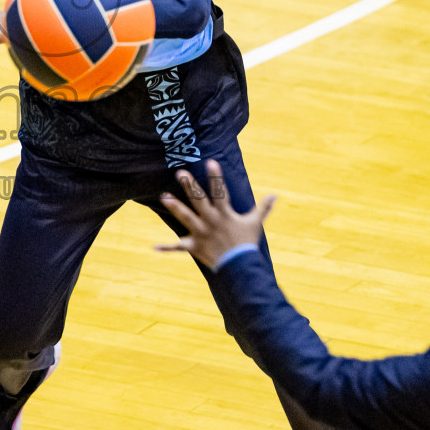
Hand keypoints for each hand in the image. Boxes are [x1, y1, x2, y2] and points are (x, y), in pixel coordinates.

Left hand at [156, 159, 276, 268]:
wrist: (240, 267)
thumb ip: (263, 208)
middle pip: (198, 201)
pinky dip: (167, 247)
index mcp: (224, 214)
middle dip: (190, 186)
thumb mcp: (255, 224)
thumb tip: (275, 195)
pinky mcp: (194, 247)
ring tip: (164, 197)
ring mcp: (200, 233)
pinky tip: (154, 247)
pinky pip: (178, 247)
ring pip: (185, 218)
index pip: (220, 191)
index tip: (210, 161)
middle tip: (180, 173)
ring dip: (174, 207)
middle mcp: (210, 221)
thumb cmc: (246, 243)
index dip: (215, 176)